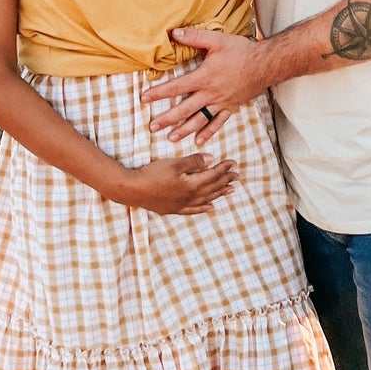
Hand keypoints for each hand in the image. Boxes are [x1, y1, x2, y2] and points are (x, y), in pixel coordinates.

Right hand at [112, 152, 237, 214]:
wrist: (133, 190)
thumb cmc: (152, 174)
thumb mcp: (174, 164)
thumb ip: (194, 162)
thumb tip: (211, 159)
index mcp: (192, 184)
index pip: (213, 175)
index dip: (224, 169)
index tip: (234, 163)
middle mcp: (190, 197)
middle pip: (212, 188)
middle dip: (225, 181)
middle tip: (237, 176)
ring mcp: (182, 205)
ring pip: (206, 200)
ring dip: (219, 194)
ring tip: (230, 191)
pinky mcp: (173, 209)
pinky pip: (194, 210)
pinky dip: (204, 208)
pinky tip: (211, 208)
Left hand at [142, 28, 269, 143]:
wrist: (266, 64)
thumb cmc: (241, 51)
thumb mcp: (216, 39)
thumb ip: (194, 37)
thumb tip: (173, 33)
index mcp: (204, 77)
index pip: (176, 87)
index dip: (159, 93)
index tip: (144, 99)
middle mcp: (210, 94)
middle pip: (184, 110)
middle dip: (167, 119)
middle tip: (152, 127)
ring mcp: (221, 103)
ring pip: (199, 120)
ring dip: (184, 130)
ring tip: (170, 138)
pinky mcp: (231, 107)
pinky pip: (218, 123)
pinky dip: (208, 133)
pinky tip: (198, 141)